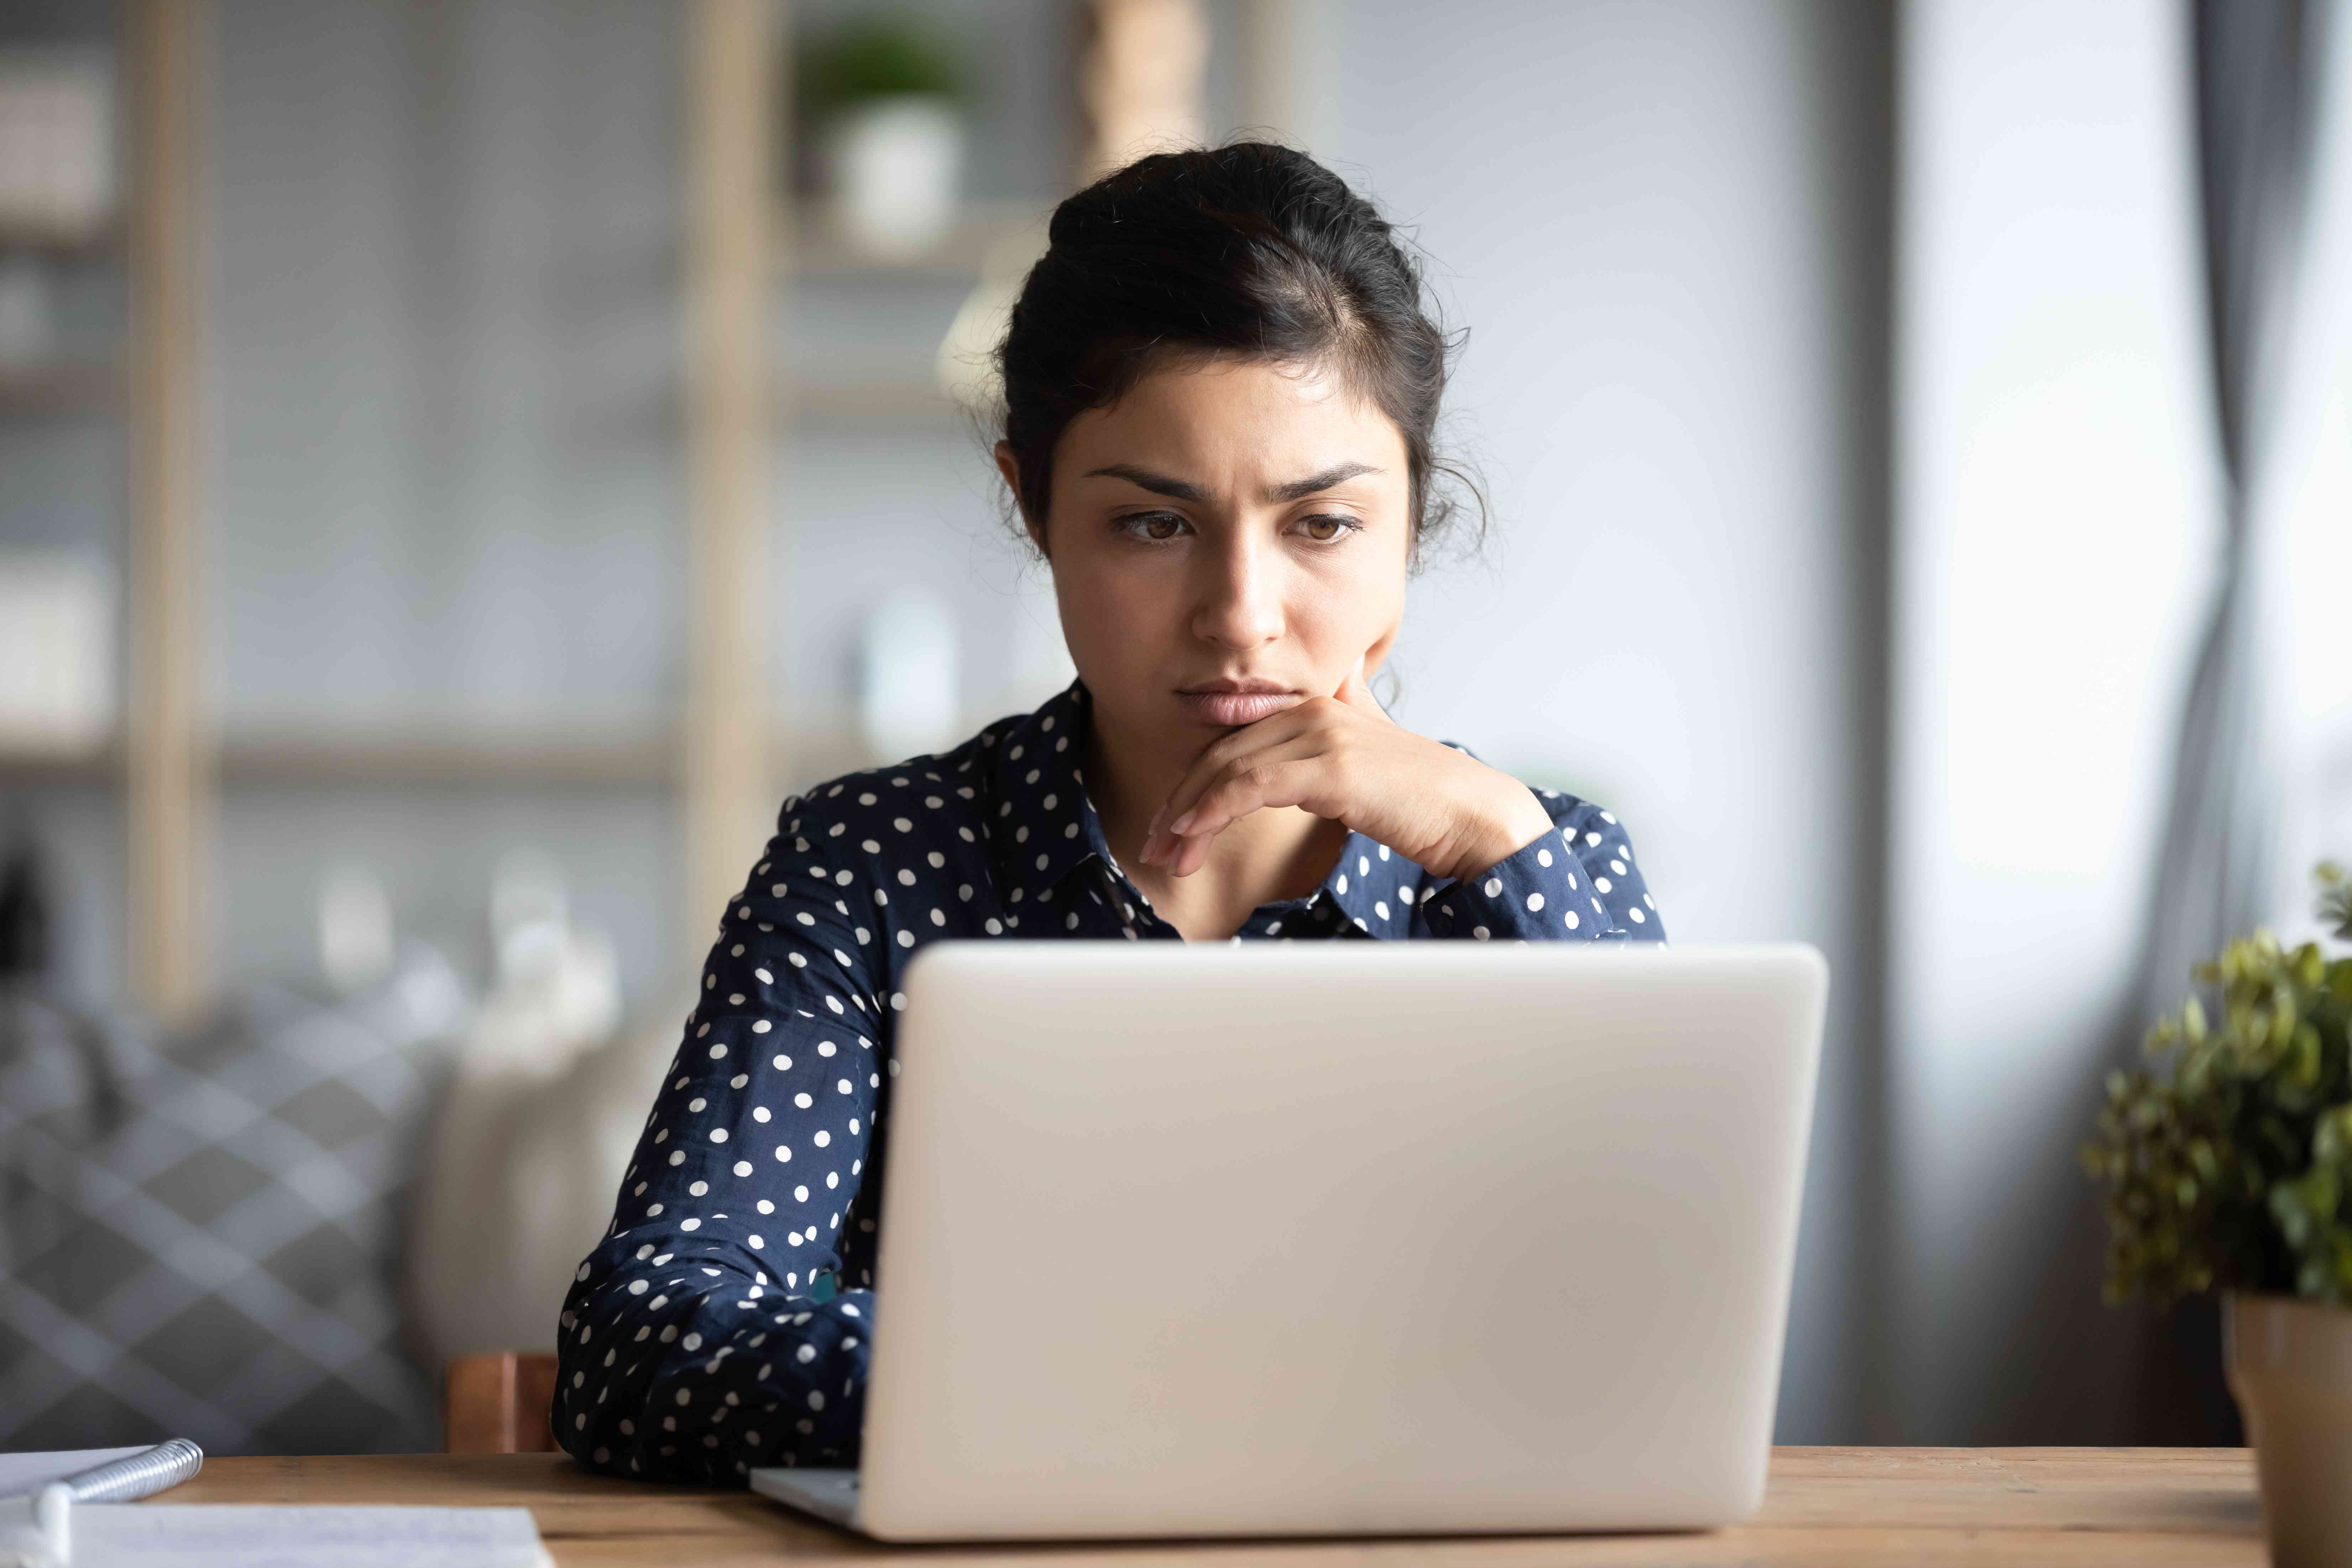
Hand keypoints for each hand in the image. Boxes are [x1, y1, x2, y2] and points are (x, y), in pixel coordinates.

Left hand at [1136, 661, 1555, 882]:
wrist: (1473, 816)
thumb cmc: (1421, 797)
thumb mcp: (1371, 749)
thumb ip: (1343, 720)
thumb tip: (1337, 684)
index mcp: (1316, 707)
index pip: (1232, 742)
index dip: (1193, 783)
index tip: (1169, 825)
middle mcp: (1313, 711)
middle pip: (1220, 754)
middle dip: (1179, 804)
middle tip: (1155, 847)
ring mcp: (1322, 736)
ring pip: (1228, 770)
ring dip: (1188, 817)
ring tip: (1168, 856)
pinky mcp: (1331, 768)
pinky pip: (1251, 786)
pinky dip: (1213, 810)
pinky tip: (1194, 837)